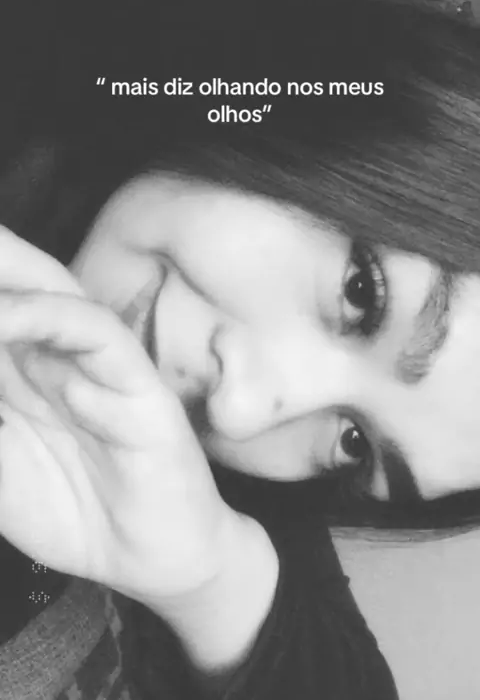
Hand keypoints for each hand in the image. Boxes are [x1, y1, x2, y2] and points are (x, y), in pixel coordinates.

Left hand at [0, 227, 233, 603]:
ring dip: (6, 275)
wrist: (148, 558)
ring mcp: (95, 360)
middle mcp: (54, 354)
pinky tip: (6, 318)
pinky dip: (47, 314)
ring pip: (53, 290)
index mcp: (20, 370)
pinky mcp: (136, 379)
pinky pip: (94, 330)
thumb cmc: (70, 511)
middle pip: (17, 283)